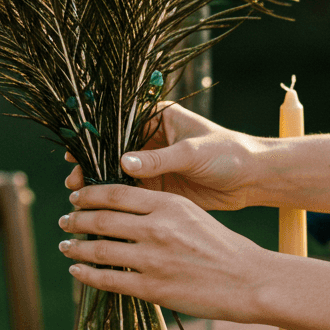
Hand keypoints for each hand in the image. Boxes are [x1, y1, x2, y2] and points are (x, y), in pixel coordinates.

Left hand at [58, 182, 273, 321]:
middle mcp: (156, 228)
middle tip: (65, 220)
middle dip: (76, 219)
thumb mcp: (192, 213)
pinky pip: (109, 280)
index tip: (76, 197)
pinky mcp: (152, 288)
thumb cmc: (223, 247)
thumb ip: (158, 209)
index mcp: (167, 204)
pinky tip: (77, 270)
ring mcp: (152, 259)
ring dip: (76, 247)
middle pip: (101, 219)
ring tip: (66, 245)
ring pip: (99, 249)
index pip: (115, 193)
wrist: (249, 281)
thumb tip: (123, 209)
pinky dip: (87, 274)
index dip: (89, 194)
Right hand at [65, 102, 268, 210]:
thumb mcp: (192, 153)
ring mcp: (154, 164)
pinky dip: (116, 202)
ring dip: (100, 186)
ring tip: (79, 200)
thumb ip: (158, 159)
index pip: (119, 124)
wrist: (255, 179)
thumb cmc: (229, 153)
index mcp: (158, 117)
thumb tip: (123, 162)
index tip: (77, 152)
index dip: (96, 138)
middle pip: (113, 150)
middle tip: (75, 183)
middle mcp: (152, 138)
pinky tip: (99, 212)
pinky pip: (132, 193)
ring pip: (118, 174)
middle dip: (93, 166)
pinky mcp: (159, 187)